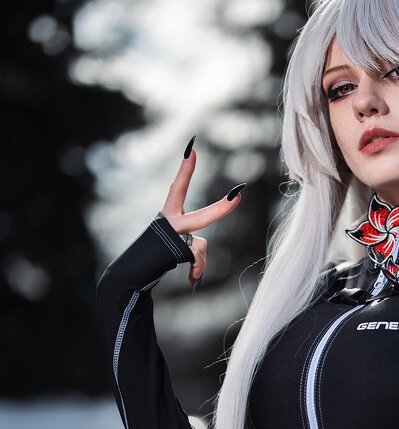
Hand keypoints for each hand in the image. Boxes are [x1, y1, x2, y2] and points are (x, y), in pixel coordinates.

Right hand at [161, 139, 245, 287]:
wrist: (130, 273)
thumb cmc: (155, 256)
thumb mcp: (177, 246)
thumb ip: (195, 246)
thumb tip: (202, 252)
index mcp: (169, 216)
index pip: (177, 188)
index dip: (185, 170)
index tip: (192, 149)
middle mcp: (170, 223)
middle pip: (202, 218)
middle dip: (222, 209)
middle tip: (239, 195)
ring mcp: (172, 239)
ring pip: (200, 250)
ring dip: (198, 263)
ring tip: (191, 274)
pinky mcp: (175, 253)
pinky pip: (196, 263)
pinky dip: (196, 272)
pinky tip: (191, 279)